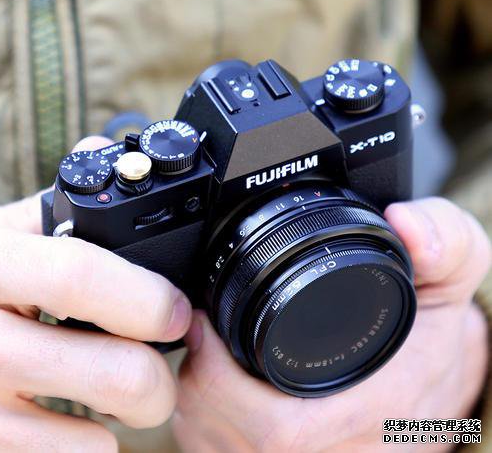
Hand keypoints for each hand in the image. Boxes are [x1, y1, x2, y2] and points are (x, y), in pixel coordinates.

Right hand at [0, 137, 191, 451]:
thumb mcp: (16, 229)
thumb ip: (63, 198)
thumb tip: (103, 151)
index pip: (77, 276)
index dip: (144, 299)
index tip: (176, 312)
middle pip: (108, 371)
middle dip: (157, 376)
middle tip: (166, 361)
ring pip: (91, 433)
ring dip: (133, 412)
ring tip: (133, 385)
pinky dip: (92, 446)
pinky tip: (89, 416)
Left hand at [174, 198, 490, 451]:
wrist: (442, 377)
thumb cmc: (436, 330)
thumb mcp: (452, 271)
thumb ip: (443, 236)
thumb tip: (405, 223)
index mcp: (377, 411)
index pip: (280, 429)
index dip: (222, 383)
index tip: (203, 324)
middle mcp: (347, 452)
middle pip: (239, 445)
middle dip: (203, 385)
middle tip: (199, 330)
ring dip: (203, 406)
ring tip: (207, 355)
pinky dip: (213, 426)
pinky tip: (219, 390)